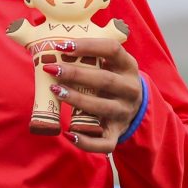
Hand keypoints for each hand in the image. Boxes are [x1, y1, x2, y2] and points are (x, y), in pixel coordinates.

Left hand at [44, 38, 142, 153]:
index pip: (112, 50)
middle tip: (52, 69)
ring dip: (77, 99)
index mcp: (128, 66)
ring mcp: (124, 112)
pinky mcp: (117, 132)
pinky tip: (68, 134)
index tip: (63, 45)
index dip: (88, 46)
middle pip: (104, 80)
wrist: (137, 108)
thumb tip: (50, 45)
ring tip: (55, 91)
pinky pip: (104, 142)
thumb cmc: (112, 79)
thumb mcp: (110, 64)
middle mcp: (130, 89)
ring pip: (102, 107)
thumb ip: (89, 55)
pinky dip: (86, 141)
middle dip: (76, 74)